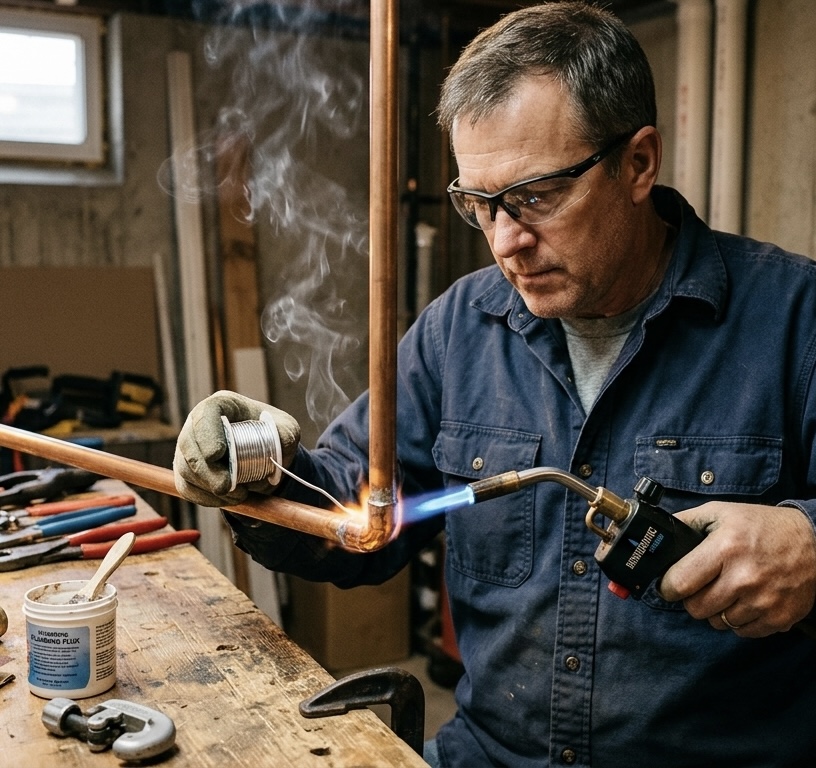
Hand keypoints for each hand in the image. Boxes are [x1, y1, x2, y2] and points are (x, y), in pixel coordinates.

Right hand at [173, 390, 300, 506]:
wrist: (265, 457)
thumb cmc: (273, 436)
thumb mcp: (286, 430)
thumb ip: (285, 433)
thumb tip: (278, 439)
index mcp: (223, 406)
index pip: (206, 414)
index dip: (207, 434)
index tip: (218, 454)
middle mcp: (198, 424)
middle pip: (189, 445)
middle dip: (207, 470)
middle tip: (227, 486)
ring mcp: (189, 448)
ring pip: (185, 469)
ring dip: (209, 487)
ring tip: (239, 495)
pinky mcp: (187, 471)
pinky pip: (187, 488)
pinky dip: (206, 499)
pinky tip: (228, 500)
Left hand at [658, 502, 815, 637]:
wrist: (815, 543)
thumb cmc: (762, 526)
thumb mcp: (721, 512)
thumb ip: (687, 522)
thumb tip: (658, 534)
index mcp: (725, 549)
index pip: (679, 583)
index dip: (667, 586)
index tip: (668, 585)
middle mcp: (743, 578)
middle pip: (695, 608)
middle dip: (691, 598)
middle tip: (699, 587)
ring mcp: (763, 601)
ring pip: (717, 623)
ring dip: (716, 610)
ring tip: (725, 590)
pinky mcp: (778, 618)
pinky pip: (742, 632)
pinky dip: (738, 620)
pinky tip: (744, 600)